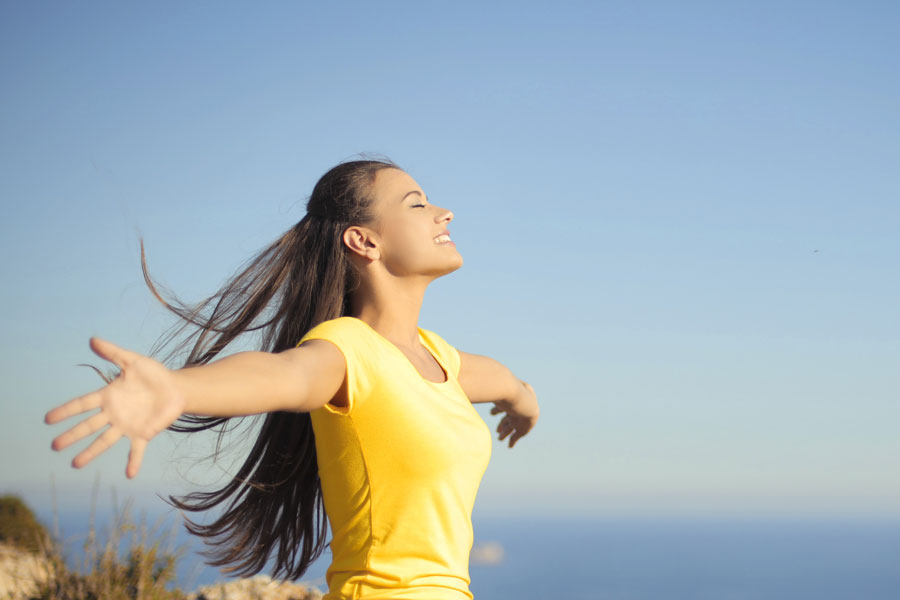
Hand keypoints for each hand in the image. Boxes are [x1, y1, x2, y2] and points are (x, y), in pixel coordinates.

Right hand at [45, 338, 184, 477]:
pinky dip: (134, 462)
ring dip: (91, 452)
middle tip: (55, 446)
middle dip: (72, 435)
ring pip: (105, 441)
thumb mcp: (133, 361)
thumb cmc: (154, 374)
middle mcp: (114, 413)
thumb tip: (92, 340)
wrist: (176, 388)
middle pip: (88, 426)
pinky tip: (129, 474)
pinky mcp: (143, 433)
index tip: (48, 419)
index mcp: (109, 396)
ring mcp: (127, 425)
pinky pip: (136, 450)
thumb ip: (114, 353)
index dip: (65, 411)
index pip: (82, 404)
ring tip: (76, 464)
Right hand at [490, 381, 538, 447]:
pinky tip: (510, 446)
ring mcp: (523, 416)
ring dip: (505, 433)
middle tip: (497, 430)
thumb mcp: (494, 390)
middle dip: (502, 424)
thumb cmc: (505, 392)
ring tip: (499, 439)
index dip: (498, 410)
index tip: (492, 413)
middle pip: (509, 416)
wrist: (522, 400)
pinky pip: (519, 435)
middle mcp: (520, 406)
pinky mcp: (526, 426)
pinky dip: (514, 440)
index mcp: (515, 396)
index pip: (506, 404)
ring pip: (512, 426)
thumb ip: (484, 391)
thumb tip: (472, 390)